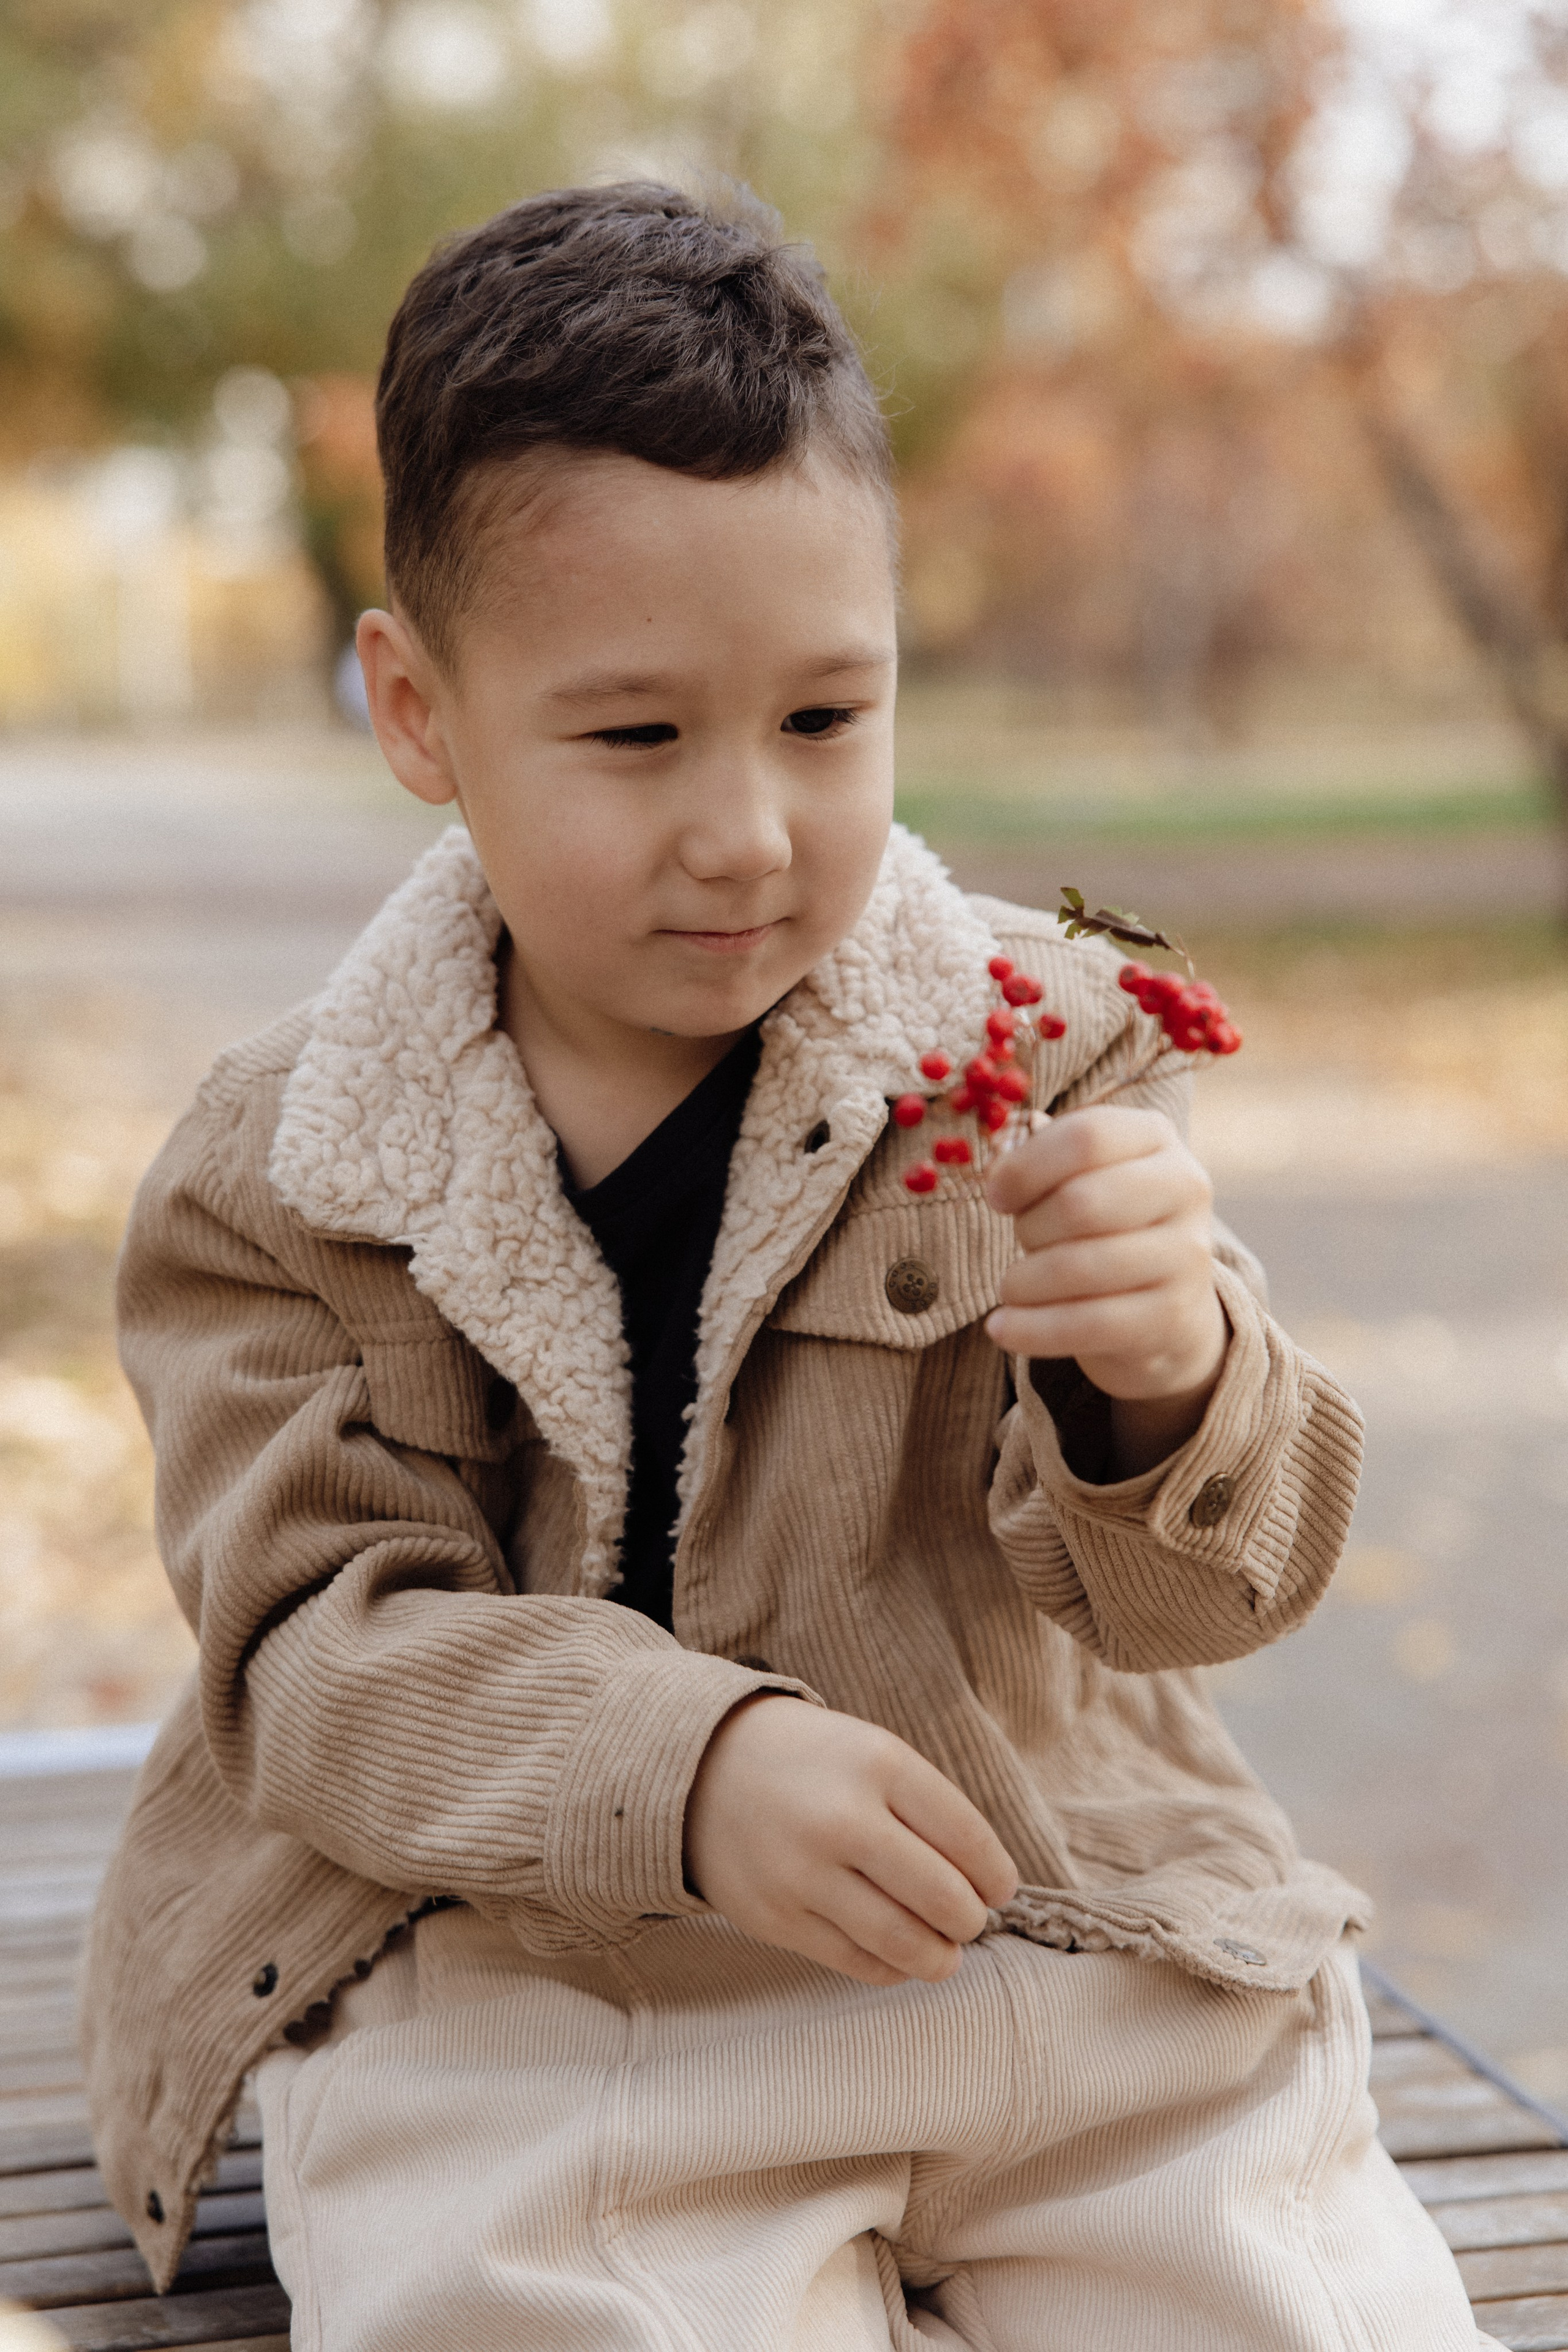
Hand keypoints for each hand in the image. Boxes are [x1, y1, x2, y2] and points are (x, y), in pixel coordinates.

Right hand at [684, 1696, 1017, 1986]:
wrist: (702, 1767)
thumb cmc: (810, 1762)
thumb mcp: (871, 1752)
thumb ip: (927, 1808)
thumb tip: (985, 1886)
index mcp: (878, 1764)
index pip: (967, 1837)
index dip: (996, 1875)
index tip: (999, 1889)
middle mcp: (843, 1819)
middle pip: (943, 1897)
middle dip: (970, 1919)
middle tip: (969, 1919)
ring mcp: (804, 1873)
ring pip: (903, 1942)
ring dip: (939, 1957)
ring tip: (945, 1952)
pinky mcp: (776, 1918)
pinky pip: (856, 1962)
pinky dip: (892, 1969)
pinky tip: (899, 1956)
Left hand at [983, 1107, 1227, 1471]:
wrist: (1167, 1306)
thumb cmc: (1104, 1226)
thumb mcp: (1079, 1179)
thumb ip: (1035, 1165)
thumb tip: (997, 1174)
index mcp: (1155, 1137)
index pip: (1085, 1138)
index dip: (1025, 1167)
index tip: (995, 1195)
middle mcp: (1184, 1188)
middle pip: (1079, 1203)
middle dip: (1029, 1227)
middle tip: (1021, 1241)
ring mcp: (1187, 1254)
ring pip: (1079, 1267)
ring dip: (1023, 1281)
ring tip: (1011, 1287)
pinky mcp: (1173, 1315)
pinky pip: (1089, 1324)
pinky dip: (1032, 1329)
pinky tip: (1002, 1328)